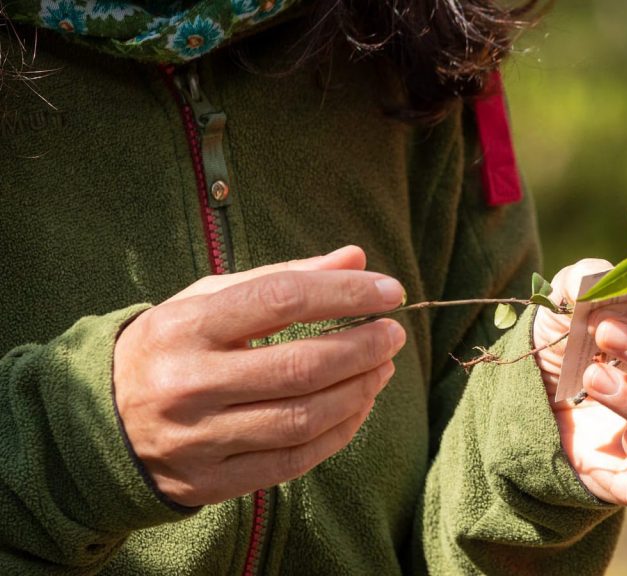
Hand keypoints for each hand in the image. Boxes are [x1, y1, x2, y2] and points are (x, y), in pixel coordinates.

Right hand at [113, 246, 406, 506]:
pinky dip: (340, 432)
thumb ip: (284, 278)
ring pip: (303, 419)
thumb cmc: (172, 347)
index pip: (282, 300)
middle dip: (362, 347)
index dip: (346, 293)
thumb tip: (356, 258)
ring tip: (383, 366)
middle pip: (300, 366)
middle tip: (393, 332)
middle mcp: (189, 384)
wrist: (101, 421)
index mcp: (186, 327)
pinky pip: (294, 460)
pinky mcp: (212, 480)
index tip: (389, 290)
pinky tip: (359, 405)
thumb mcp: (210, 300)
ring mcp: (199, 438)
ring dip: (359, 391)